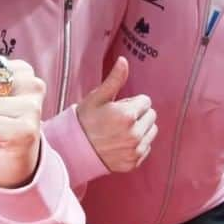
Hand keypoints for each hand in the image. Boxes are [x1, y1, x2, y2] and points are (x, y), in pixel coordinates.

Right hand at [76, 57, 157, 172]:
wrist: (72, 150)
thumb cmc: (84, 121)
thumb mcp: (97, 97)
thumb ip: (115, 79)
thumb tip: (123, 61)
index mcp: (127, 116)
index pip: (146, 101)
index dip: (132, 102)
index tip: (118, 108)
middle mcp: (134, 135)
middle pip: (151, 115)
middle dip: (138, 114)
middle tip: (118, 119)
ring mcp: (134, 150)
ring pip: (152, 131)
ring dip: (141, 129)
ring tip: (121, 131)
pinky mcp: (133, 162)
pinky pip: (146, 147)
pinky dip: (138, 144)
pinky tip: (121, 143)